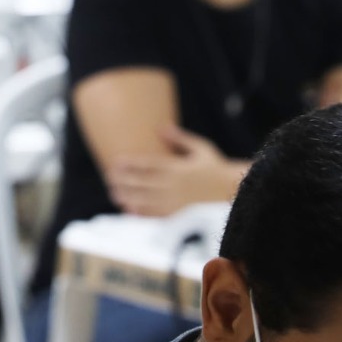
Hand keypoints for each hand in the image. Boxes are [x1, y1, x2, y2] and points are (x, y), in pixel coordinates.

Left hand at [105, 125, 241, 217]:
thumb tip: (161, 127)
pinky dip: (141, 212)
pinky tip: (129, 210)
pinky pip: (156, 214)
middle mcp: (174, 185)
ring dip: (127, 196)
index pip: (148, 164)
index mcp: (178, 167)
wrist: (233, 191)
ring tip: (113, 193)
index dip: (130, 163)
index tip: (115, 162)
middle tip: (108, 177)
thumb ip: (180, 139)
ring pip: (145, 199)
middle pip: (142, 182)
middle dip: (124, 180)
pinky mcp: (179, 214)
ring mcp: (175, 201)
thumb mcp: (201, 149)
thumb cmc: (216, 169)